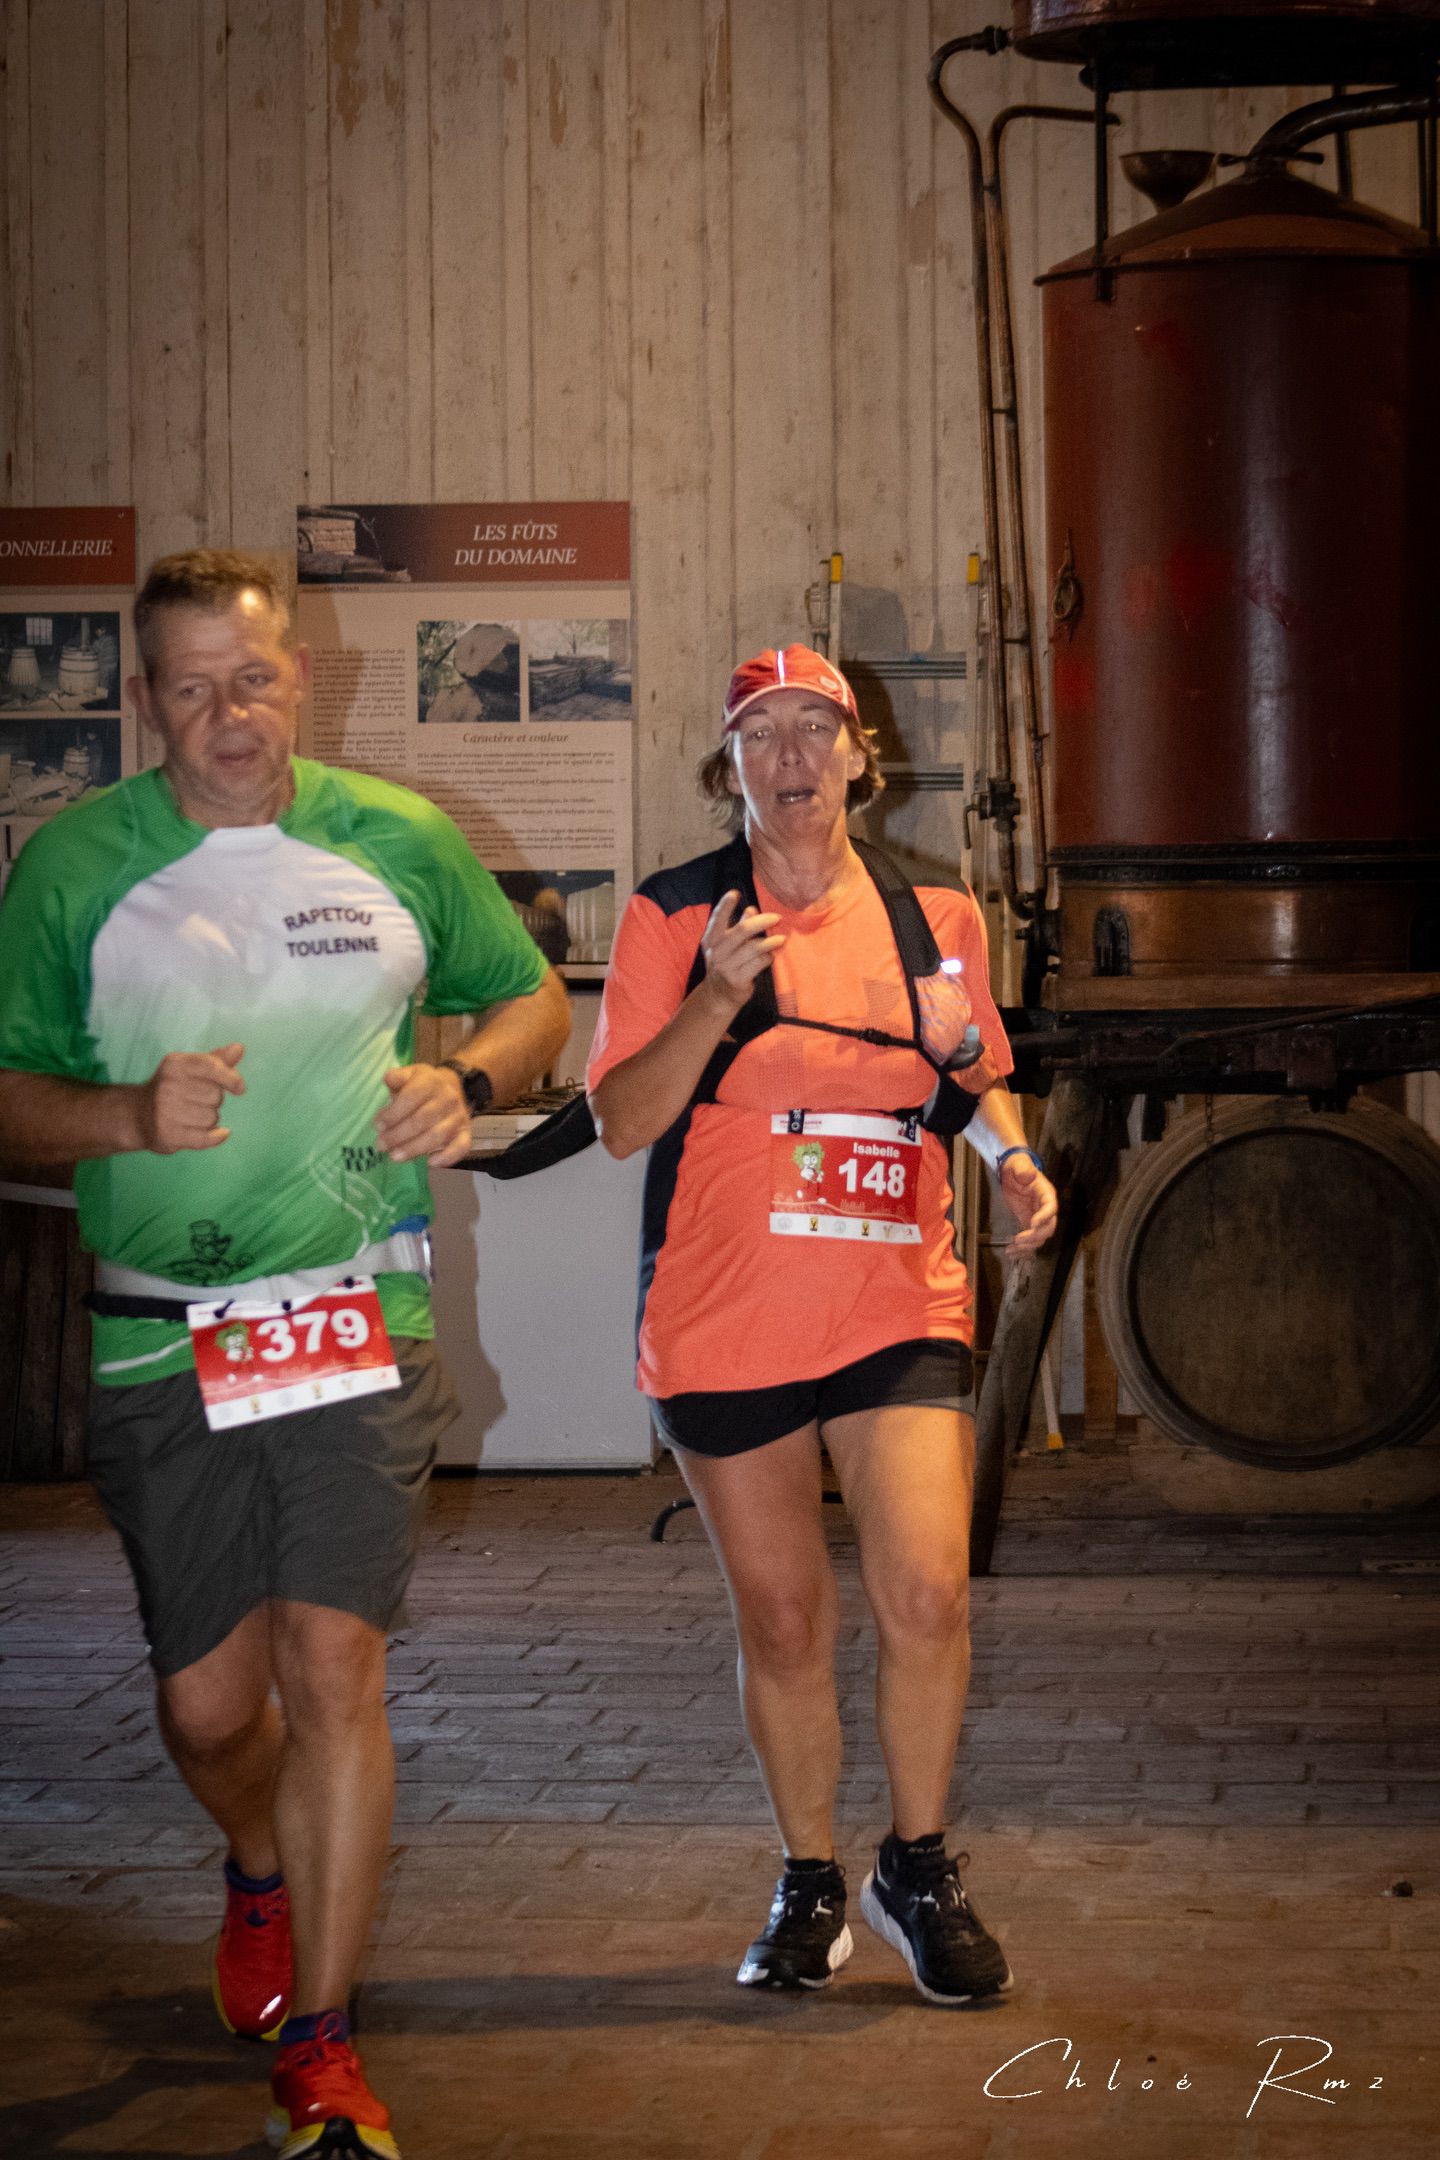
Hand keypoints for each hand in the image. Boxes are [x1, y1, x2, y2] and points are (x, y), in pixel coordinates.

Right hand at [137, 1043, 245, 1152]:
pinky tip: (220, 1133)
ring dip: (210, 1120)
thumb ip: (216, 1060)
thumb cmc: (173, 1088)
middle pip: (215, 1095)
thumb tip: (239, 1048)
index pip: (212, 1066)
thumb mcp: (190, 1069)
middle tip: (197, 1101)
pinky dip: (216, 1137)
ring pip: (212, 1117)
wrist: (138, 1115)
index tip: (239, 1088)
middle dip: (214, 1100)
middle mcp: (167, 1086)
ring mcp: (165, 1111)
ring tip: (193, 1116)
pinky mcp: (167, 1134)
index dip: (231, 1078)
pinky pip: (205, 1138)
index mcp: (175, 1064)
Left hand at [375, 1063, 473, 1165]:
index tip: (378, 1125)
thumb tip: (389, 1078)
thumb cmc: (422, 1085)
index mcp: (431, 1082)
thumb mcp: (409, 1075)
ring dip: (414, 1148)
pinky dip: (448, 1157)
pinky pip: (462, 1147)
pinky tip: (430, 1162)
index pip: (411, 1097)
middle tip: (381, 1145)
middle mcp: (447, 1099)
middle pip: (422, 1119)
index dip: (393, 1113)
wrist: (451, 1088)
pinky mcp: (465, 1132)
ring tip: (394, 1156)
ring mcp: (458, 1117)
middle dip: (398, 1135)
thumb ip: (397, 1078)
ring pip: (437, 1135)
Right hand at [700, 890, 785, 1013]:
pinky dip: (768, 958)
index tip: (734, 893)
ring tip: (782, 939)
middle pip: (741, 931)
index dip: (725, 905)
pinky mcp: (738, 980)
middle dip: (762, 922)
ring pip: (753, 948)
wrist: (718, 997)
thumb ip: (739, 927)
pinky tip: (771, 957)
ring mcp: (726, 967)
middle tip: (777, 917)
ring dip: (770, 941)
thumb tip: (751, 909)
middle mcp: (717, 952)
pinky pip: (758, 964)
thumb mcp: (727, 946)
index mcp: (711, 940)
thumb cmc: (726, 965)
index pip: (716, 919)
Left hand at [999, 1156, 1057, 1252]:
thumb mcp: (1019, 1164)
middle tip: (1018, 1240)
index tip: (1033, 1224)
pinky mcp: (1028, 1223)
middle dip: (1035, 1236)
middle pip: (1048, 1227)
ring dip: (1028, 1247)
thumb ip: (1023, 1168)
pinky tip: (1011, 1253)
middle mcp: (1046, 1209)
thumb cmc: (1017, 1166)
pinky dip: (1022, 1248)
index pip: (1051, 1207)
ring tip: (1011, 1250)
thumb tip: (1028, 1174)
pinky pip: (1030, 1239)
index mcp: (1046, 1194)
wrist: (1013, 1172)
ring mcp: (1038, 1218)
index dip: (1044, 1217)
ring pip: (1040, 1238)